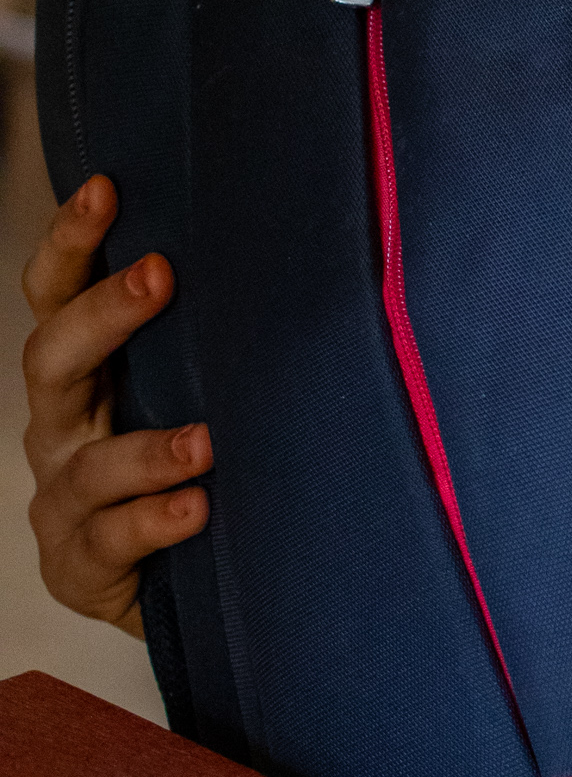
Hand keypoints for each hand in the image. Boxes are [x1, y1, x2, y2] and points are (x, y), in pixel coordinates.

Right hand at [21, 176, 209, 632]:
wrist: (199, 588)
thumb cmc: (209, 469)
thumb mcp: (210, 395)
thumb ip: (227, 342)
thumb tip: (316, 255)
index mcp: (87, 374)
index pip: (58, 295)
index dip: (70, 241)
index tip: (106, 188)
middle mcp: (62, 427)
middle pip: (51, 360)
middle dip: (101, 315)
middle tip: (159, 276)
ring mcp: (64, 500)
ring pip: (86, 465)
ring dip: (145, 450)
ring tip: (205, 442)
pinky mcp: (79, 567)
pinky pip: (109, 542)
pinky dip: (153, 522)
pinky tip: (197, 508)